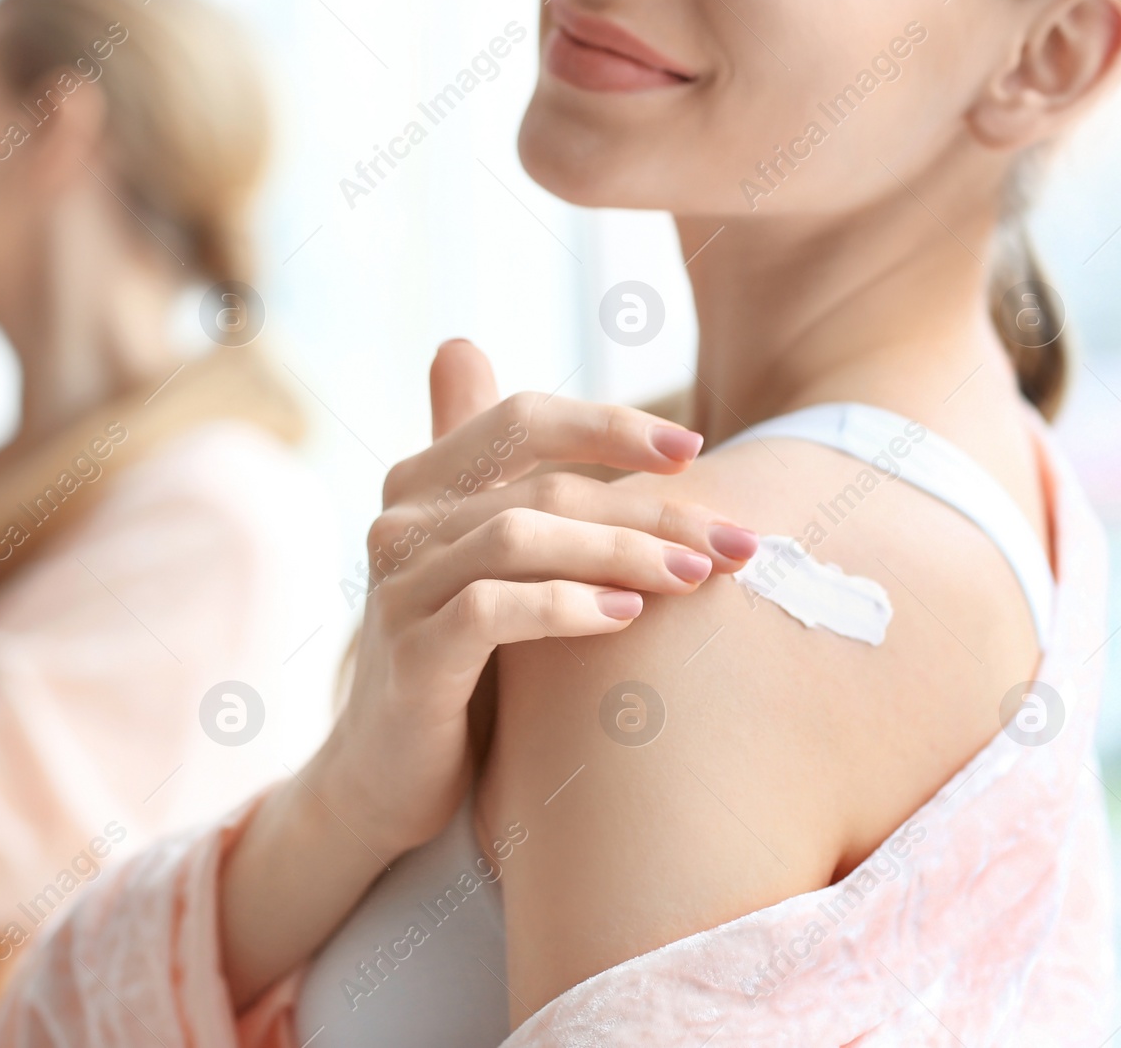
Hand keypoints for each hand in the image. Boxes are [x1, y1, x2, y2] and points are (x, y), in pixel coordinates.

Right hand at [313, 340, 758, 859]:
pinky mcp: (409, 657)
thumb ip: (495, 471)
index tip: (695, 449)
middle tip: (734, 543)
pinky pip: (490, 610)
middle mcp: (402, 523)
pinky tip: (624, 617)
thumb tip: (471, 347)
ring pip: (519, 538)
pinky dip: (564, 605)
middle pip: (543, 488)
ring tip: (693, 578)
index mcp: (424, 483)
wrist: (386, 773)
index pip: (523, 420)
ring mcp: (400, 590)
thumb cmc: (457, 657)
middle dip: (650, 510)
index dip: (609, 425)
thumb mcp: (483, 561)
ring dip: (620, 552)